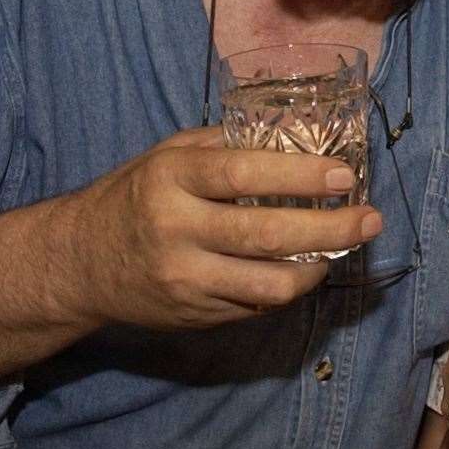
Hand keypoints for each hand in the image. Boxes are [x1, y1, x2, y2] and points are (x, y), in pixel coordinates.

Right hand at [61, 127, 381, 329]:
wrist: (77, 263)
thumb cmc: (136, 195)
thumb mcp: (169, 154)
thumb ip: (228, 144)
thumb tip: (303, 135)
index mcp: (171, 178)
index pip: (243, 174)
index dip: (299, 175)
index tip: (344, 175)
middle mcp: (176, 229)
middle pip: (266, 234)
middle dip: (332, 229)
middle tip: (371, 219)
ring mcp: (184, 278)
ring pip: (269, 283)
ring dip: (319, 267)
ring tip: (343, 248)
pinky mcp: (193, 313)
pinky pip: (255, 304)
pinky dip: (288, 287)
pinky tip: (304, 268)